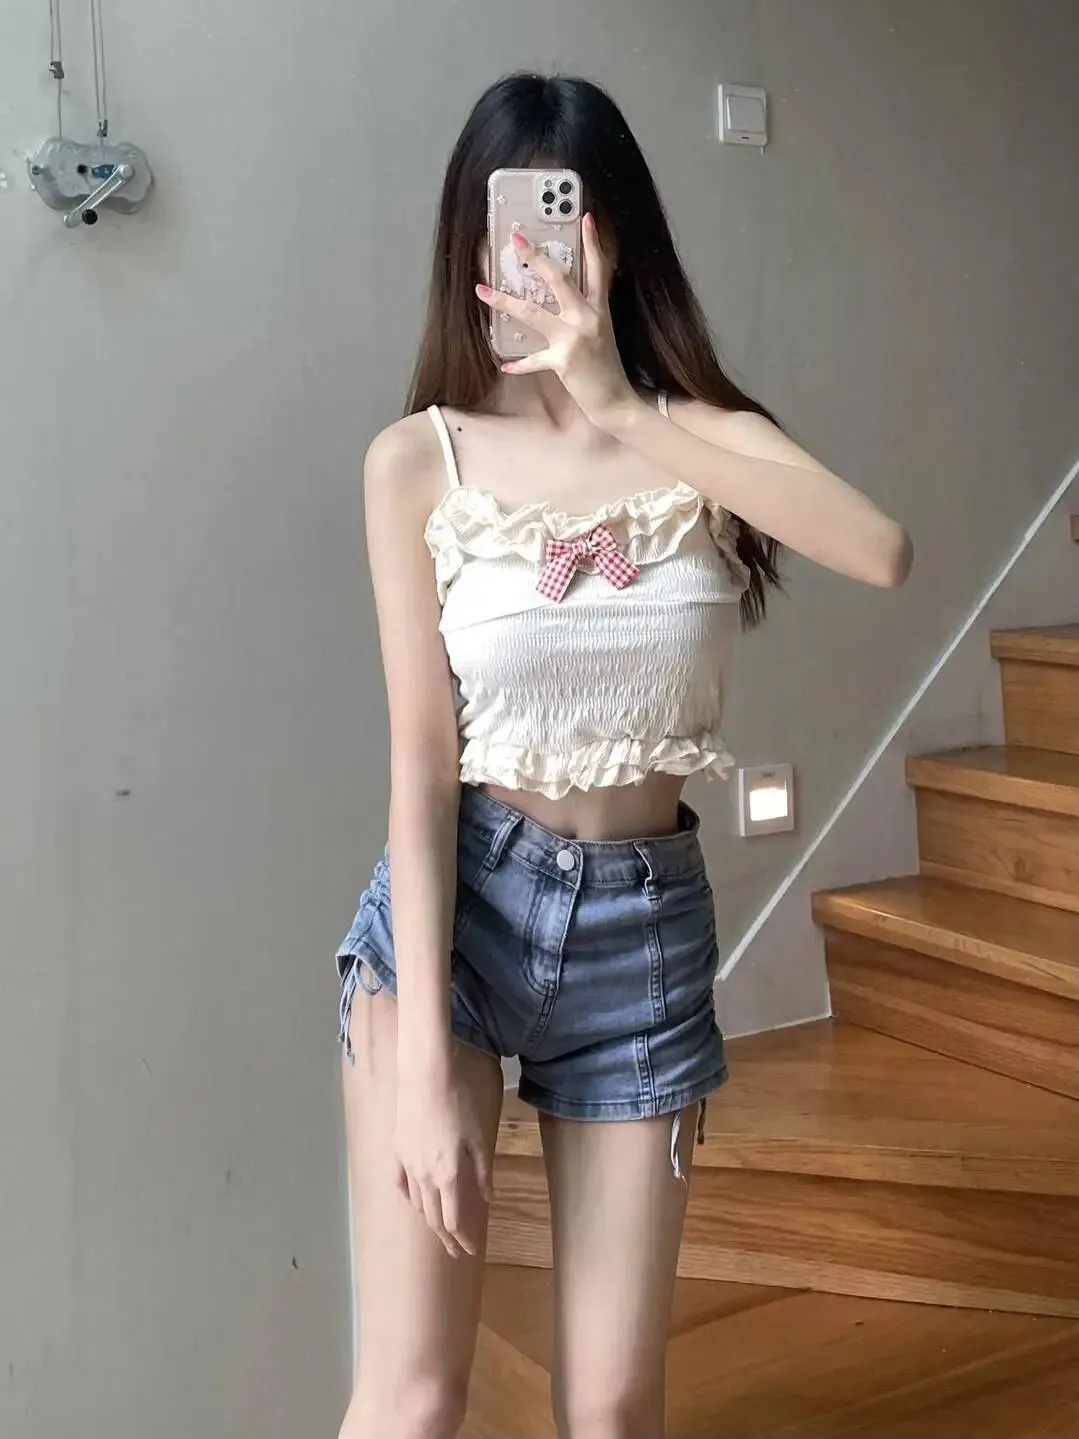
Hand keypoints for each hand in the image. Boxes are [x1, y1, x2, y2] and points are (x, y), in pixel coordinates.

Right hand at [394, 1069, 492, 1258]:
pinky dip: (409, 1198)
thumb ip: (483, 1170)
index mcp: (448, 1175)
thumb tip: (488, 1197)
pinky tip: (414, 1200)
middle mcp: (425, 1177)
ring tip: (438, 1228)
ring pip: (417, 1203)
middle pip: (433, 1218)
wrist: (425, 1077)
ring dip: (429, 1220)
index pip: (454, 1220)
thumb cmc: (458, 1103)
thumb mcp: (479, 1136)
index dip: (462, 1239)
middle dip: (446, 1239)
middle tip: (454, 1251)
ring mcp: (408, 1165)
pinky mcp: (397, 1151)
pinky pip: (401, 1184)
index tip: (470, 1251)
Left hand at [476, 214, 638, 429]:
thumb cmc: (607, 369)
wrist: (616, 402)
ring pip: (533, 312)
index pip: (598, 268)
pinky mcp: (564, 360)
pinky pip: (533, 360)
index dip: (592, 242)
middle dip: (535, 258)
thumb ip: (584, 316)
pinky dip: (518, 364)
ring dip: (505, 301)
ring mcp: (575, 338)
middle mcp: (588, 318)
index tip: (586, 217)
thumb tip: (561, 305)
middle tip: (516, 239)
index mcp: (599, 309)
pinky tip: (504, 365)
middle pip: (558, 279)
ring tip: (482, 291)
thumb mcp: (601, 335)